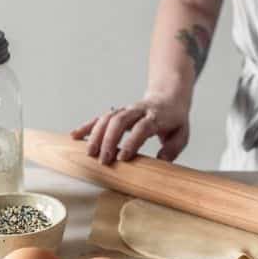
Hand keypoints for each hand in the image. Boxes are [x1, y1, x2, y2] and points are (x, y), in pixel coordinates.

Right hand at [70, 93, 190, 163]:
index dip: (132, 142)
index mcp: (156, 117)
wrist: (169, 96)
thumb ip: (173, 148)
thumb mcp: (182, 133)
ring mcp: (126, 110)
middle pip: (120, 120)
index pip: (142, 127)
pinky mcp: (117, 112)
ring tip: (89, 153)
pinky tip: (75, 136)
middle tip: (103, 160)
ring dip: (96, 135)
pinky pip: (100, 117)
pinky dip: (87, 126)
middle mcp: (139, 111)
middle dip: (109, 140)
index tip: (122, 158)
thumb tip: (162, 161)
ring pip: (108, 118)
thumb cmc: (174, 119)